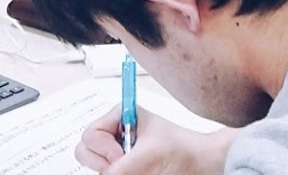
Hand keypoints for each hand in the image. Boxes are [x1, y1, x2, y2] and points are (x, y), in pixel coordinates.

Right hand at [74, 105, 235, 174]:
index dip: (104, 149)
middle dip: (104, 162)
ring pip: (98, 169)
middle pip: (85, 151)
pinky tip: (141, 173)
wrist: (202, 167)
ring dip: (114, 172)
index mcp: (120, 118)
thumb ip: (121, 168)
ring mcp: (118, 155)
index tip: (123, 154)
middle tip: (129, 164)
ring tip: (140, 170)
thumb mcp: (150, 155)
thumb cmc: (183, 151)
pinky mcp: (123, 171)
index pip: (90, 135)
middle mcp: (115, 136)